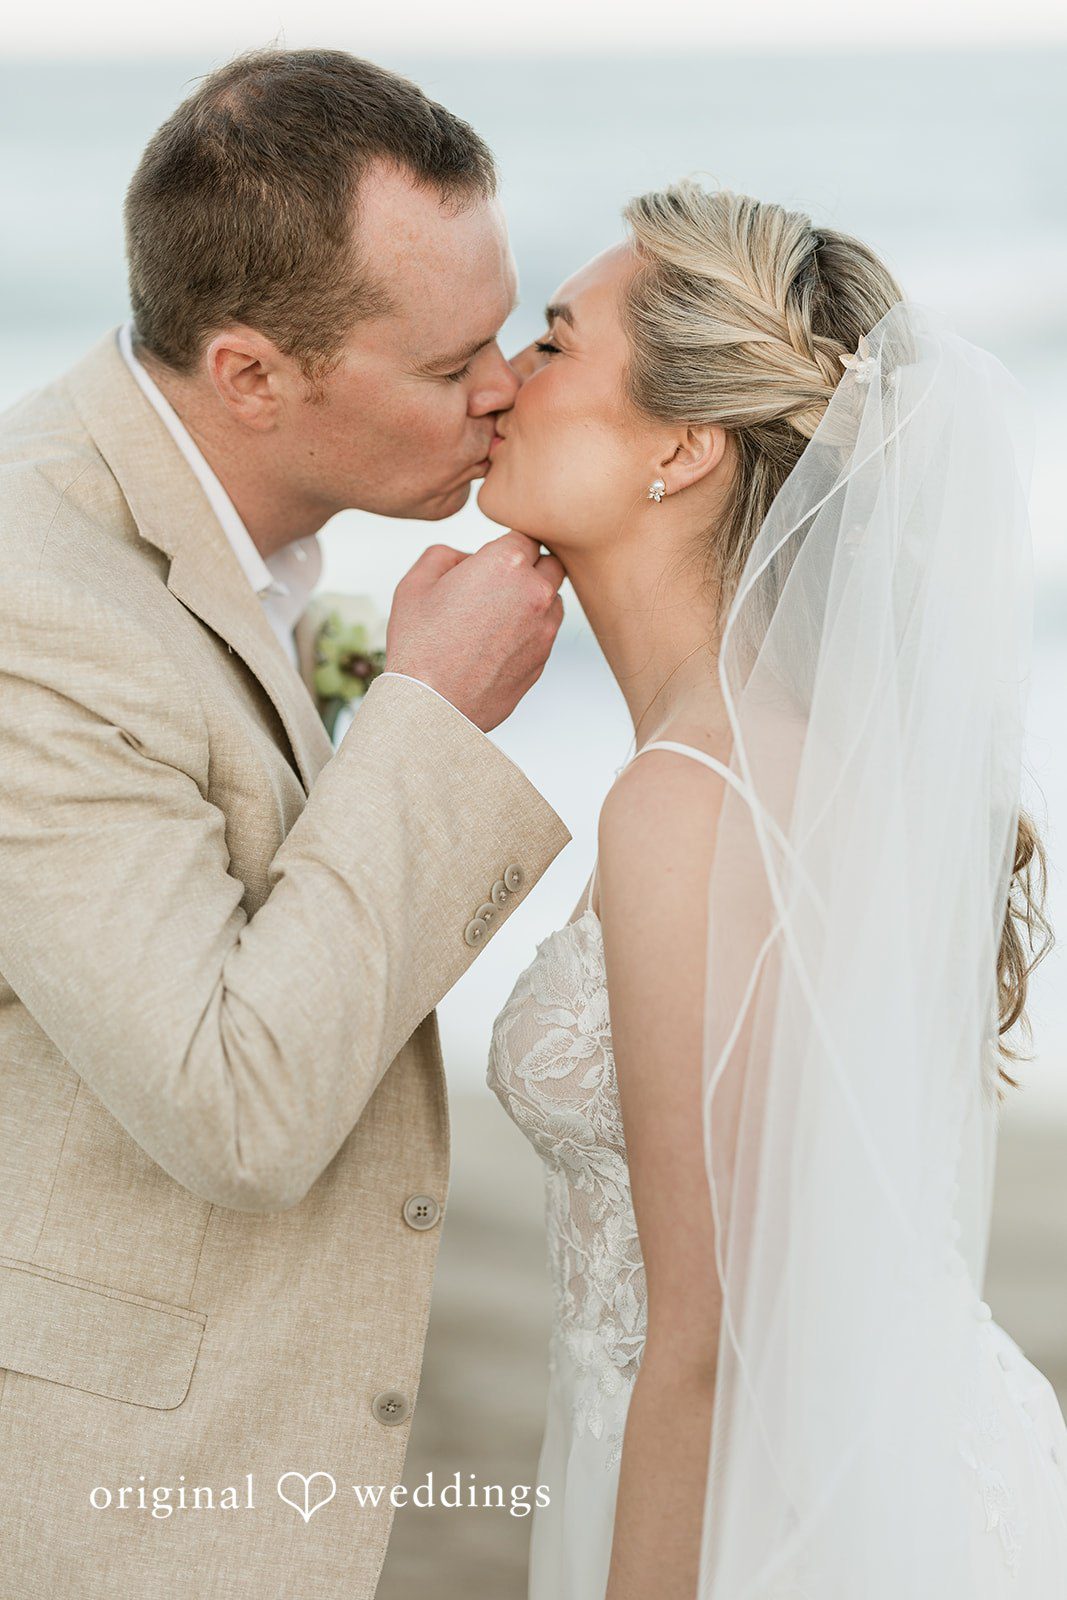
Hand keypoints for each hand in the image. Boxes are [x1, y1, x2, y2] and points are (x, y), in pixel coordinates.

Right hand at [385, 531, 564, 731]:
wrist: (431, 705)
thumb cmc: (419, 645)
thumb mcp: (416, 582)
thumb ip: (447, 554)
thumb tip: (469, 558)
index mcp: (506, 564)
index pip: (527, 534)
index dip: (508, 543)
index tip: (492, 557)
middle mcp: (534, 593)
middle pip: (552, 562)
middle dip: (531, 565)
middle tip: (499, 581)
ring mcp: (544, 629)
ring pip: (553, 599)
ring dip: (534, 598)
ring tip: (496, 615)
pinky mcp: (544, 659)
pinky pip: (545, 633)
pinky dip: (530, 630)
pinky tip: (498, 642)